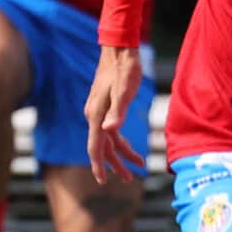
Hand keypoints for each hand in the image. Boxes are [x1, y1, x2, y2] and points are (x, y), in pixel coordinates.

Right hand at [83, 45, 148, 184]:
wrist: (119, 49)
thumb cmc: (125, 69)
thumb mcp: (125, 90)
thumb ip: (118, 111)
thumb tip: (110, 130)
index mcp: (97, 114)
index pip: (95, 147)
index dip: (99, 166)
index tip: (103, 182)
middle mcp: (94, 115)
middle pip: (103, 147)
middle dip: (115, 164)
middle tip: (129, 179)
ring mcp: (98, 112)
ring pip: (108, 140)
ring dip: (121, 154)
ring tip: (138, 165)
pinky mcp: (104, 107)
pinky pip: (111, 130)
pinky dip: (121, 141)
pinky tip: (131, 147)